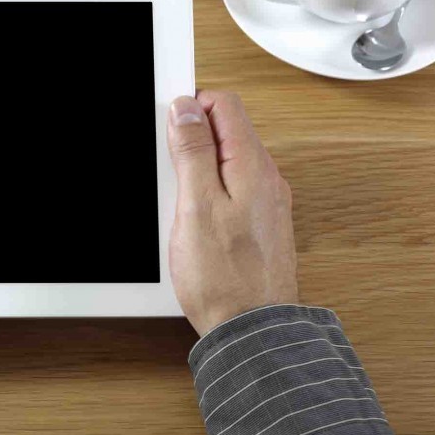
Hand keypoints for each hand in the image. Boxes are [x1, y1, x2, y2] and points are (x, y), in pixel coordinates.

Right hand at [166, 91, 297, 335]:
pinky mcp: (260, 223)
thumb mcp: (196, 205)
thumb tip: (186, 109)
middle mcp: (266, 178)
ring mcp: (266, 201)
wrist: (252, 330)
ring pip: (228, 160)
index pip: (225, 104)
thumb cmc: (224, 278)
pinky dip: (210, 193)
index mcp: (252, 165)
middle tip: (170, 173)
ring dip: (199, 169)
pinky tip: (195, 221)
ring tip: (181, 203)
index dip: (190, 108)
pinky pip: (233, 188)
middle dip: (192, 140)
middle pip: (226, 130)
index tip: (168, 131)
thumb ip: (193, 151)